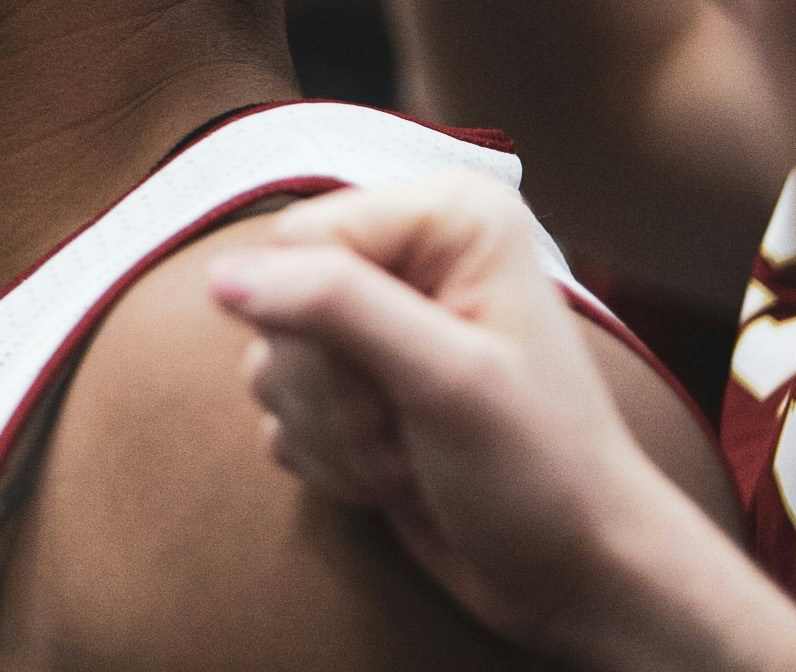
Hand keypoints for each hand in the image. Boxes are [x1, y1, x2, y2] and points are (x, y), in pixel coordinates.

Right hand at [207, 177, 706, 665]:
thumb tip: (221, 275)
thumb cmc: (543, 473)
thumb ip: (336, 306)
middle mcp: (411, 256)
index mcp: (448, 218)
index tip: (390, 385)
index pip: (302, 236)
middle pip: (277, 299)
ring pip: (270, 360)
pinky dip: (326, 457)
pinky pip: (278, 410)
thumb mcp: (448, 380)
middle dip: (330, 391)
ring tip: (409, 456)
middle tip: (404, 428)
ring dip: (330, 433)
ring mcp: (380, 324)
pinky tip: (394, 475)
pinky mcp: (355, 389)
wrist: (574, 576)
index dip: (318, 319)